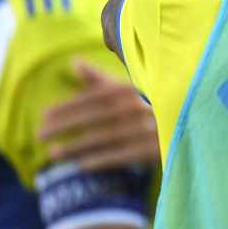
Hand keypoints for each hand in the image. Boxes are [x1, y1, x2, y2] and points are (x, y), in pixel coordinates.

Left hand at [39, 61, 159, 169]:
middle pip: (95, 117)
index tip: (44, 116)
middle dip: (64, 126)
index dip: (67, 106)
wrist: (187, 122)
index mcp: (132, 89)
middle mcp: (140, 106)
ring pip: (105, 138)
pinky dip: (100, 160)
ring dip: (76, 147)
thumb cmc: (150, 104)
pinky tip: (80, 166)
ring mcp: (149, 127)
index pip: (93, 97)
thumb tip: (73, 63)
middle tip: (39, 135)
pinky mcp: (157, 148)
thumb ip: (100, 79)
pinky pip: (123, 155)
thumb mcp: (129, 88)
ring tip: (53, 154)